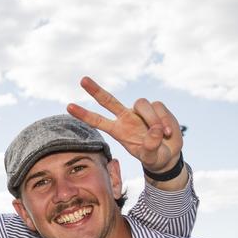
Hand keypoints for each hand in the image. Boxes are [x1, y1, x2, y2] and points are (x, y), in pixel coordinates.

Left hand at [67, 76, 181, 173]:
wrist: (168, 155)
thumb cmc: (155, 157)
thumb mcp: (151, 158)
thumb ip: (151, 147)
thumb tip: (155, 130)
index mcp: (118, 130)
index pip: (98, 120)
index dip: (84, 114)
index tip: (69, 106)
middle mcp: (126, 117)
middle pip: (108, 100)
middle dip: (95, 90)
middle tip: (82, 80)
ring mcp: (140, 111)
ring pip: (142, 104)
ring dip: (153, 119)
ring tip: (163, 135)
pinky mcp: (156, 107)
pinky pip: (159, 107)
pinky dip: (165, 119)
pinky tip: (168, 132)